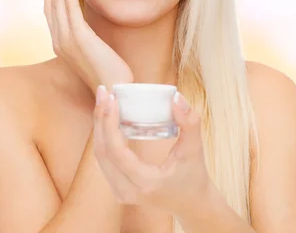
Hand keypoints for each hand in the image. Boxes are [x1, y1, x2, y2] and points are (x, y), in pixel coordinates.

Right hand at [42, 0, 133, 90]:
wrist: (115, 90)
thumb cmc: (110, 73)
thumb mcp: (95, 51)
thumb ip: (88, 38)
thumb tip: (91, 27)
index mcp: (62, 44)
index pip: (52, 12)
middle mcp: (59, 41)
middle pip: (50, 4)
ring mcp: (66, 40)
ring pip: (57, 2)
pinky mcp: (78, 38)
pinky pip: (69, 8)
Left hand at [93, 86, 211, 217]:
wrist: (193, 203)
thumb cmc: (195, 176)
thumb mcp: (195, 149)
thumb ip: (189, 122)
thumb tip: (176, 97)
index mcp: (145, 182)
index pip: (116, 151)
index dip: (109, 123)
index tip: (112, 99)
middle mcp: (127, 191)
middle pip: (102, 152)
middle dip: (100, 119)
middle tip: (104, 92)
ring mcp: (120, 193)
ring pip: (99, 156)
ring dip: (99, 126)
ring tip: (104, 100)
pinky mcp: (119, 188)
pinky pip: (104, 160)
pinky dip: (103, 136)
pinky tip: (107, 117)